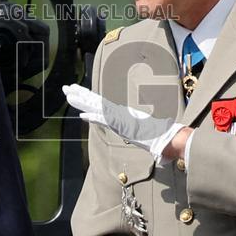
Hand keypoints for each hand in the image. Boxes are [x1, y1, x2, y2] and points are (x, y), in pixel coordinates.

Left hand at [63, 84, 180, 159]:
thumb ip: (143, 139)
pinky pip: (105, 121)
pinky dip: (93, 117)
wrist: (169, 139)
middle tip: (66, 87)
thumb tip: (149, 147)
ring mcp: (121, 118)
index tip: (77, 93)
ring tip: (68, 94)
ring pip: (97, 107)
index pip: (102, 106)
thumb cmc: (160, 139)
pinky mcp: (123, 125)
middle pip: (96, 102)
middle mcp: (120, 113)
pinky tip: (82, 115)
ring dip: (82, 101)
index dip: (89, 99)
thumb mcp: (146, 138)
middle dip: (80, 94)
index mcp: (123, 115)